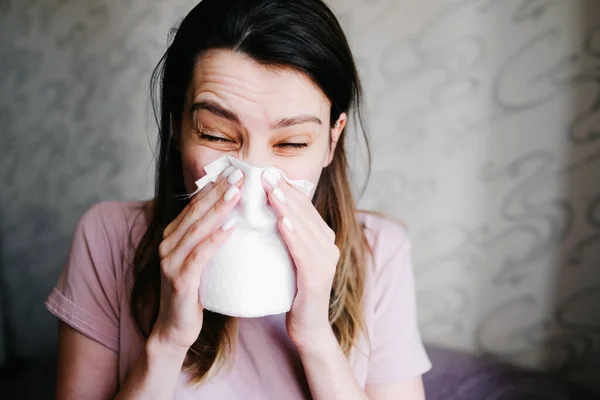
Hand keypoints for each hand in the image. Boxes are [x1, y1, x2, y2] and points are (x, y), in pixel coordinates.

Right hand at [151, 167, 244, 351]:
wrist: (175, 328)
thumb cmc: (194, 292)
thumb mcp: (201, 259)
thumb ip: (210, 238)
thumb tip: (236, 216)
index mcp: (174, 235)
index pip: (196, 204)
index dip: (215, 186)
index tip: (236, 170)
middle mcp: (168, 243)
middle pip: (196, 210)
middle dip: (219, 190)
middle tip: (240, 173)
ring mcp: (170, 261)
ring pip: (197, 228)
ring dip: (218, 208)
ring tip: (238, 192)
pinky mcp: (179, 279)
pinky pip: (200, 254)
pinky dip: (215, 239)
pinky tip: (231, 227)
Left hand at [262, 173, 338, 349]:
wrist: (307, 329)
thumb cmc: (293, 292)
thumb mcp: (289, 258)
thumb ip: (284, 236)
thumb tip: (262, 212)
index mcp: (322, 239)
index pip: (304, 207)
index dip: (287, 188)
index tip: (269, 172)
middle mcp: (329, 246)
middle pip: (306, 213)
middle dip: (286, 191)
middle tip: (266, 173)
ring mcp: (327, 262)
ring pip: (306, 228)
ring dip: (289, 207)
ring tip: (273, 191)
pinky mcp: (318, 279)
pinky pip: (304, 252)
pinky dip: (294, 234)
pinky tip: (282, 222)